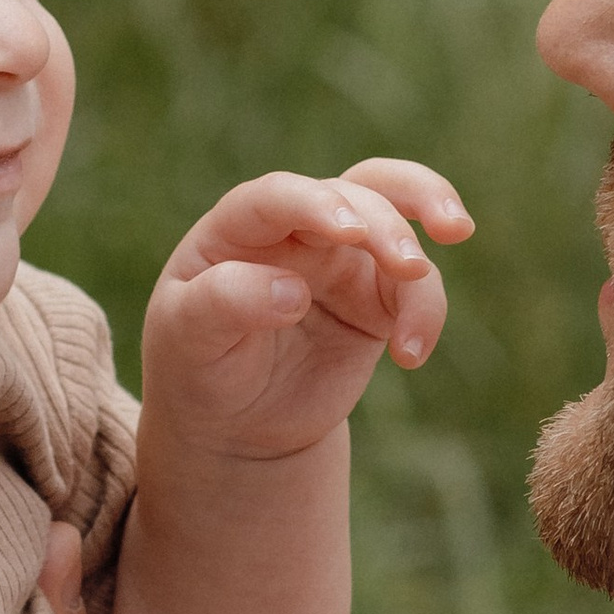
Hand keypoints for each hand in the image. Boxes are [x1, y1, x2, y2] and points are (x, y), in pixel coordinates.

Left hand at [141, 157, 470, 460]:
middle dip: (388, 224)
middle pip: (356, 192)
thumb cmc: (197, 365)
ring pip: (399, 224)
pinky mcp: (377, 296)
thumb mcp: (188, 338)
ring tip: (414, 331)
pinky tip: (409, 356)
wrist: (234, 421)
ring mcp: (342, 258)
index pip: (278, 197)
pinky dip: (425, 314)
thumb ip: (224, 303)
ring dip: (419, 264)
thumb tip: (292, 291)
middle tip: (409, 266)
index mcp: (240, 226)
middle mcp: (297, 229)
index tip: (349, 232)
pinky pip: (417, 288)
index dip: (315, 203)